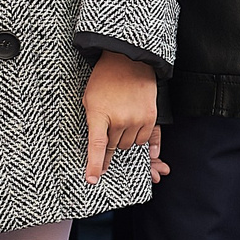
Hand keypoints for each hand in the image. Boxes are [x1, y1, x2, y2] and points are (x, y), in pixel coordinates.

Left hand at [84, 52, 160, 183]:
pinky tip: (148, 151)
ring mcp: (137, 119)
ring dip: (127, 142)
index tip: (93, 179)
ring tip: (123, 129)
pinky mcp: (151, 117)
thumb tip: (100, 145)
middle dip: (111, 150)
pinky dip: (146, 144)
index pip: (97, 146)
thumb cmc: (104, 79)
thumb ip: (94, 122)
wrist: (128, 60)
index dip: (94, 165)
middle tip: (109, 148)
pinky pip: (148, 139)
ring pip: (131, 145)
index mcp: (99, 115)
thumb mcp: (89, 99)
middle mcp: (120, 120)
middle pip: (115, 147)